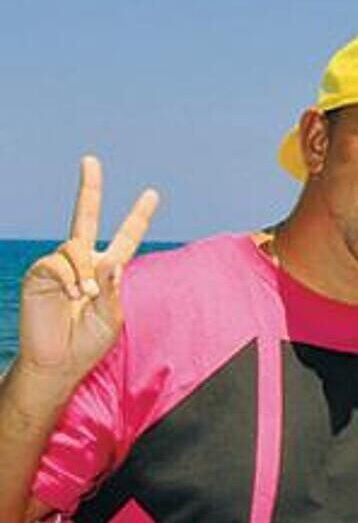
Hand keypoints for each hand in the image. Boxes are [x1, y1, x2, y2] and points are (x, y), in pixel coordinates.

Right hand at [18, 157, 157, 382]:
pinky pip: (57, 263)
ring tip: (84, 297)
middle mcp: (82, 261)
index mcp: (107, 270)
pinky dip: (69, 279)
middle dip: (88, 188)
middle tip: (90, 160)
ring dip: (84, 273)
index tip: (152, 194)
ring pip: (75, 248)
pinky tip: (71, 297)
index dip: (138, 217)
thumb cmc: (88, 343)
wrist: (59, 362)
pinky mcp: (39, 274)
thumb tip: (111, 261)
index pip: (125, 237)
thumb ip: (114, 289)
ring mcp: (59, 265)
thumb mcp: (112, 316)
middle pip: (84, 215)